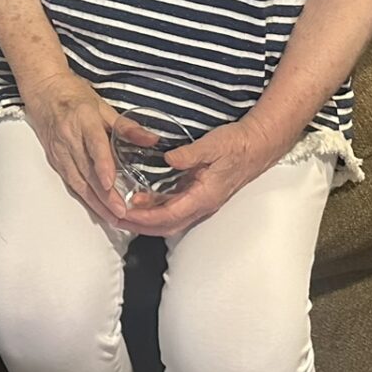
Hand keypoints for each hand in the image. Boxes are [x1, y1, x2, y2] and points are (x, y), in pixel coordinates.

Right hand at [21, 71, 155, 223]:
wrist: (42, 89)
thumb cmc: (73, 95)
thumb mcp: (102, 105)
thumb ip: (127, 126)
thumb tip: (151, 139)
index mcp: (84, 119)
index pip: (94, 145)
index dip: (102, 165)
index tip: (110, 183)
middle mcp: (69, 137)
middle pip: (87, 170)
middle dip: (103, 195)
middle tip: (120, 212)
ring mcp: (60, 151)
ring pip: (77, 181)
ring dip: (95, 202)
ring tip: (112, 217)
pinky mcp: (55, 160)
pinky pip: (71, 182)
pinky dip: (84, 198)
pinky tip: (96, 209)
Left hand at [120, 119, 288, 237]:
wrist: (256, 146)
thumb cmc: (236, 145)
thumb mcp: (213, 144)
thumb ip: (190, 154)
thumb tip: (169, 158)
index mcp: (204, 196)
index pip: (169, 215)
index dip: (145, 217)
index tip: (125, 212)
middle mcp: (202, 205)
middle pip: (166, 226)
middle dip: (140, 226)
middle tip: (115, 218)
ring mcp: (201, 203)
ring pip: (170, 221)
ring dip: (146, 222)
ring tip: (122, 214)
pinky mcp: (200, 196)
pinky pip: (175, 211)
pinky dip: (156, 211)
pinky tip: (143, 203)